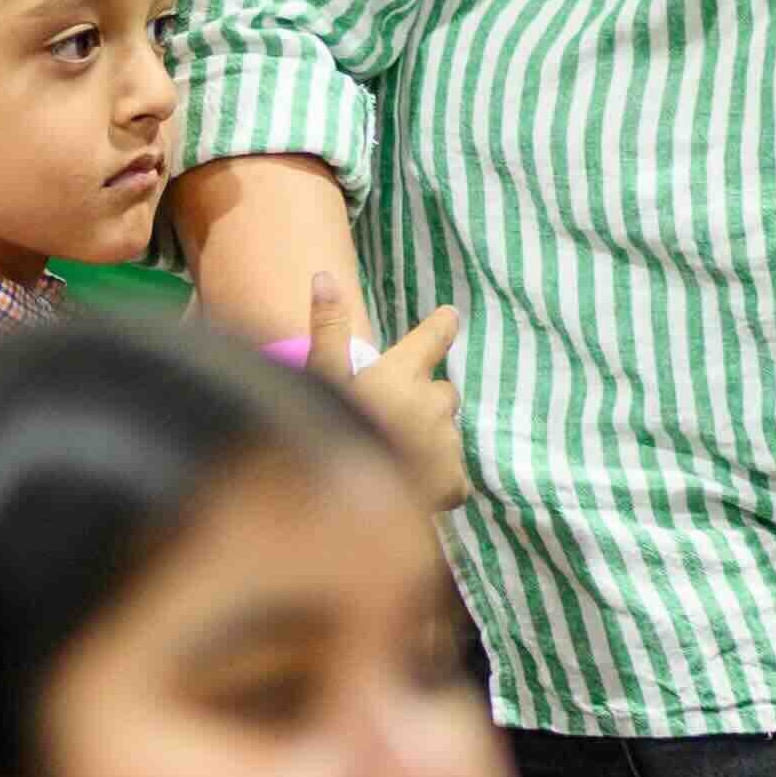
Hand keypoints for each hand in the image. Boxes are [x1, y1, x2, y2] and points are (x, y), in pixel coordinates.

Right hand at [307, 273, 470, 511]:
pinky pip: (455, 475)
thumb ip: (327, 328)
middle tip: (395, 418)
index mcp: (403, 373)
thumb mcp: (320, 378)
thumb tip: (324, 275)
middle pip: (444, 392)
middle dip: (427, 401)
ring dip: (430, 440)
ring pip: (447, 434)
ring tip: (396, 459)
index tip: (451, 315)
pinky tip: (412, 489)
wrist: (343, 501)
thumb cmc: (327, 434)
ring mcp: (446, 443)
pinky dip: (440, 479)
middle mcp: (432, 403)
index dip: (442, 326)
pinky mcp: (453, 481)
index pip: (433, 337)